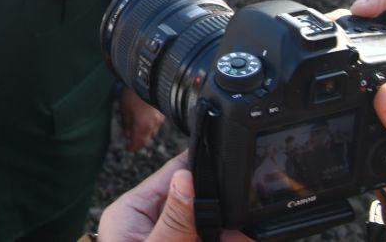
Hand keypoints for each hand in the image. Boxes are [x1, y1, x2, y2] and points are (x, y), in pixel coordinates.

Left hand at [97, 153, 250, 241]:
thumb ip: (172, 220)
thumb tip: (186, 177)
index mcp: (131, 212)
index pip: (170, 176)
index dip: (199, 166)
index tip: (225, 152)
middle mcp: (149, 225)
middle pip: (194, 202)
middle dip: (221, 202)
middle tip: (251, 199)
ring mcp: (166, 238)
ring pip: (205, 225)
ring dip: (229, 226)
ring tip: (253, 227)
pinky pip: (208, 238)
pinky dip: (228, 238)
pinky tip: (246, 236)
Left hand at [120, 87, 165, 152]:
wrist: (147, 77)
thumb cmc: (133, 93)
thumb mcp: (125, 109)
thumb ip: (127, 124)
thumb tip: (128, 135)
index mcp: (144, 126)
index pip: (139, 143)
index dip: (133, 147)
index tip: (128, 148)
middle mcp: (155, 124)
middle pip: (147, 137)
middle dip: (139, 138)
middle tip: (130, 136)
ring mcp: (161, 117)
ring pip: (153, 129)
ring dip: (145, 129)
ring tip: (136, 122)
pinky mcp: (164, 110)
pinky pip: (157, 120)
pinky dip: (150, 121)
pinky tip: (144, 114)